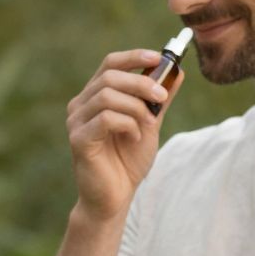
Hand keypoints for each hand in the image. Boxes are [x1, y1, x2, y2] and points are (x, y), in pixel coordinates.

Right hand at [67, 48, 181, 219]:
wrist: (115, 198)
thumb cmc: (128, 162)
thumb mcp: (149, 124)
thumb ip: (158, 99)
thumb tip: (178, 71)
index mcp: (95, 97)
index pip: (110, 64)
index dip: (134, 57)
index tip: (159, 57)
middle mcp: (81, 105)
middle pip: (110, 76)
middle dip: (141, 83)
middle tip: (162, 97)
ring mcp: (77, 122)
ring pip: (108, 95)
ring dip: (136, 107)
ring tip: (149, 124)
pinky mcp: (79, 140)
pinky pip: (106, 118)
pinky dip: (127, 124)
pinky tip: (134, 137)